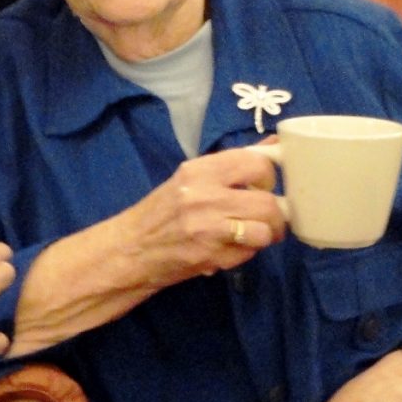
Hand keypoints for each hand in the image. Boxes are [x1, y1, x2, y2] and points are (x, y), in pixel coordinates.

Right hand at [7, 148, 286, 356]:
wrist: (127, 251)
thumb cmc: (159, 215)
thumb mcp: (190, 180)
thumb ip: (231, 165)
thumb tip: (273, 146)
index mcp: (199, 170)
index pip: (258, 162)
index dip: (268, 177)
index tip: (262, 186)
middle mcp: (203, 194)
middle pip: (269, 201)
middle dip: (274, 215)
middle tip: (265, 219)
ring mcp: (206, 227)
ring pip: (265, 230)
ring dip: (264, 237)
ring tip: (250, 237)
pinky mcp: (207, 255)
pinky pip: (248, 254)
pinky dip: (244, 255)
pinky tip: (228, 251)